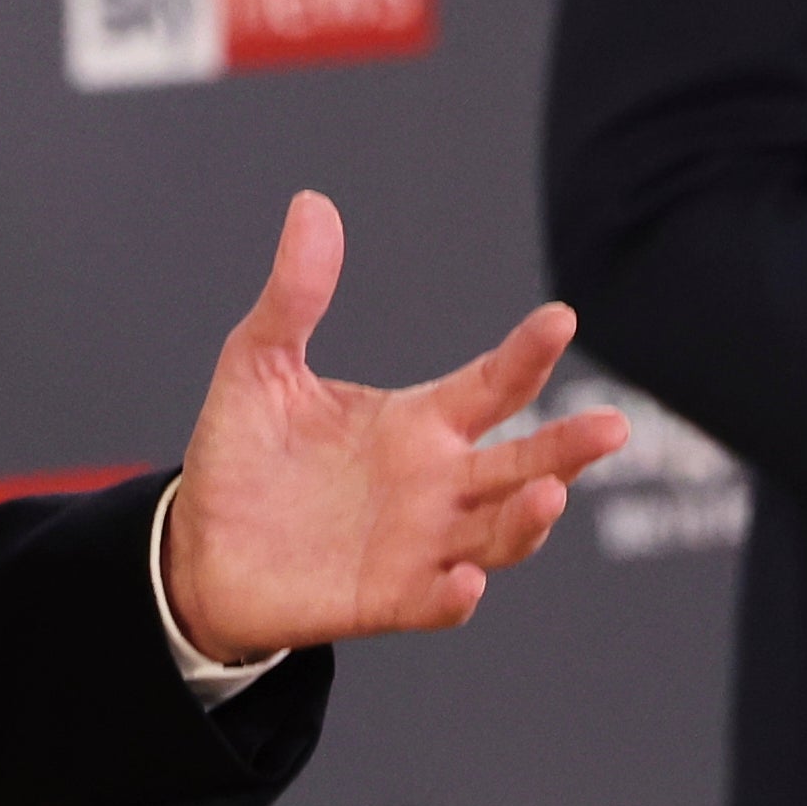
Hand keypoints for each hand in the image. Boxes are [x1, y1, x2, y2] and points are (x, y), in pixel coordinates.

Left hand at [160, 192, 630, 659]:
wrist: (195, 546)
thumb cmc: (242, 453)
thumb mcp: (260, 362)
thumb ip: (295, 295)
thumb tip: (312, 203)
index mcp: (419, 423)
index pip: (492, 385)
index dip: (528, 354)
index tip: (560, 320)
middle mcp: (436, 484)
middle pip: (521, 465)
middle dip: (567, 448)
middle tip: (611, 427)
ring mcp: (418, 546)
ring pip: (497, 535)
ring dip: (528, 521)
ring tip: (548, 494)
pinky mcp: (385, 599)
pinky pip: (435, 602)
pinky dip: (457, 596)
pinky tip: (467, 581)